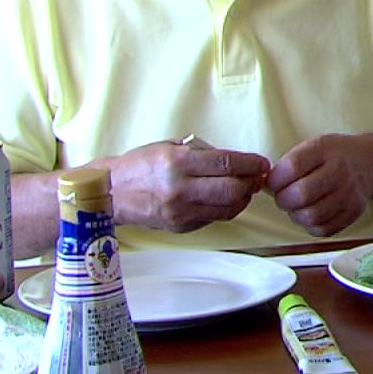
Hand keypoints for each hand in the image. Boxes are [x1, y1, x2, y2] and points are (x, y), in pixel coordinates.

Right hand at [103, 139, 271, 234]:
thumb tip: (234, 160)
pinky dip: (224, 209)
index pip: (226, 163)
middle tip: (256, 177)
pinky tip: (222, 199)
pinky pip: (213, 218)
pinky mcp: (181, 227)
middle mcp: (180, 189)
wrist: (111, 193)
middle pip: (232, 190)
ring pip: (228, 209)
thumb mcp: (169, 147)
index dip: (250, 164)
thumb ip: (201, 153)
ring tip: (243, 189)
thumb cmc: (140, 165)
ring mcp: (181, 211)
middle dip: (251, 183)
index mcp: (178, 163)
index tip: (261, 163)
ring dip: (242, 198)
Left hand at [267, 135, 372, 237]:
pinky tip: (311, 214)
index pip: (292, 167)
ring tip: (297, 207)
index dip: (275, 180)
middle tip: (283, 197)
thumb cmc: (334, 155)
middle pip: (301, 195)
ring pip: (311, 216)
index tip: (272, 183)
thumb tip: (266, 186)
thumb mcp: (314, 146)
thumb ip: (291, 163)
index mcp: (325, 149)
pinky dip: (311, 225)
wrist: (370, 163)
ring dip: (296, 215)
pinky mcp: (354, 212)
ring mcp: (349, 194)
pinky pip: (324, 229)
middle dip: (283, 200)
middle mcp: (340, 171)